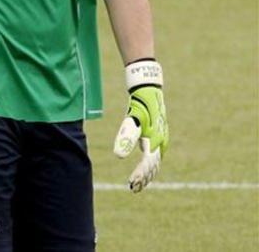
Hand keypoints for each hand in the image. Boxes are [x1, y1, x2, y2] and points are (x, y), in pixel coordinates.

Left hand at [114, 60, 167, 191]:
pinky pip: (155, 156)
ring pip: (155, 163)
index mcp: (155, 142)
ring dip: (147, 174)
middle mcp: (160, 144)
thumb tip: (118, 156)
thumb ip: (125, 138)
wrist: (149, 92)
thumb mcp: (131, 121)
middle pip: (152, 167)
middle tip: (133, 188)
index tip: (130, 183)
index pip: (147, 165)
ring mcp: (161, 141)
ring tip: (137, 184)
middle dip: (143, 178)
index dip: (139, 175)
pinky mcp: (158, 138)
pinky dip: (149, 166)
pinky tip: (143, 170)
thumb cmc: (140, 106)